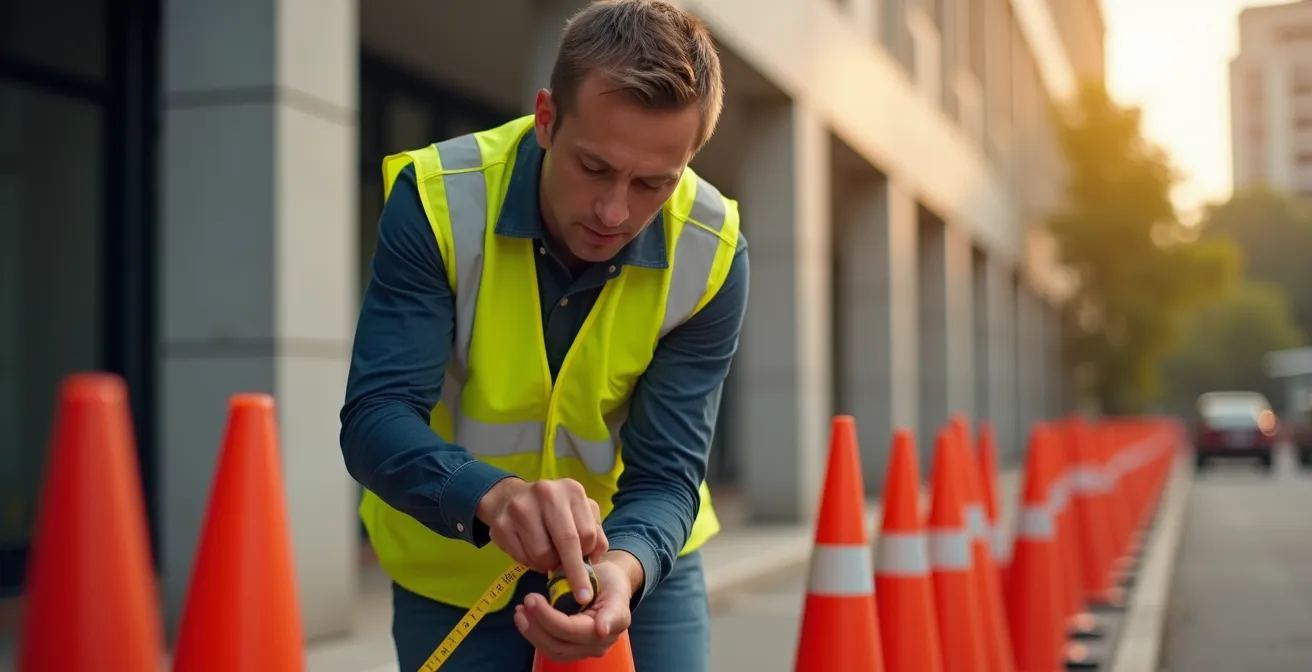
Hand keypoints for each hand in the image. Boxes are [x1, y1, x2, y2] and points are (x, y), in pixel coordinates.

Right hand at [476, 477, 607, 602]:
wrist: (512, 498)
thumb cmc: (554, 511)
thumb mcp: (580, 513)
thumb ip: (595, 534)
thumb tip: (594, 560)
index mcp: (571, 490)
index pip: (586, 533)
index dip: (587, 559)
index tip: (590, 581)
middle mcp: (546, 493)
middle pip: (566, 542)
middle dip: (574, 573)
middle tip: (581, 595)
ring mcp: (520, 507)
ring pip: (542, 554)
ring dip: (547, 565)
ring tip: (547, 555)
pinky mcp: (501, 525)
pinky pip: (521, 558)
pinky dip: (530, 563)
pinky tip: (530, 551)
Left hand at [514, 552, 639, 662]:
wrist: (609, 587)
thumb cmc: (609, 579)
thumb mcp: (612, 580)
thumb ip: (609, 603)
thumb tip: (601, 630)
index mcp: (613, 624)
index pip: (575, 628)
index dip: (553, 620)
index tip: (533, 603)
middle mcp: (600, 644)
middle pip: (561, 641)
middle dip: (539, 620)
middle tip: (528, 598)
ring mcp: (586, 650)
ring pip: (554, 650)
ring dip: (532, 631)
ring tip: (520, 610)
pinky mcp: (574, 651)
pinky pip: (551, 649)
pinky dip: (534, 635)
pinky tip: (524, 619)